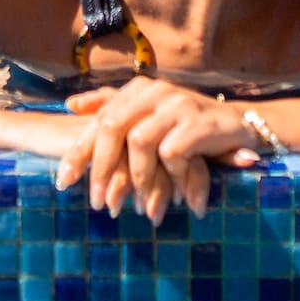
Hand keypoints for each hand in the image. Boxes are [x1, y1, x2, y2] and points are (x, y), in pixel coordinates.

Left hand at [55, 80, 261, 221]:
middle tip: (99, 205)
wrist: (237, 126)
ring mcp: (177, 103)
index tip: (62, 183)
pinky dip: (170, 178)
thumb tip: (70, 104)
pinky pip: (172, 153)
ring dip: (140, 181)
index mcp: (138, 90)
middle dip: (102, 170)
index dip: (79, 153)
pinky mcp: (198, 121)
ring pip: (140, 142)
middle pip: (112, 127)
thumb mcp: (149, 115)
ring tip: (143, 210)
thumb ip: (112, 106)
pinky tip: (177, 198)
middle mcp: (154, 91)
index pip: (100, 120)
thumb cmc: (187, 126)